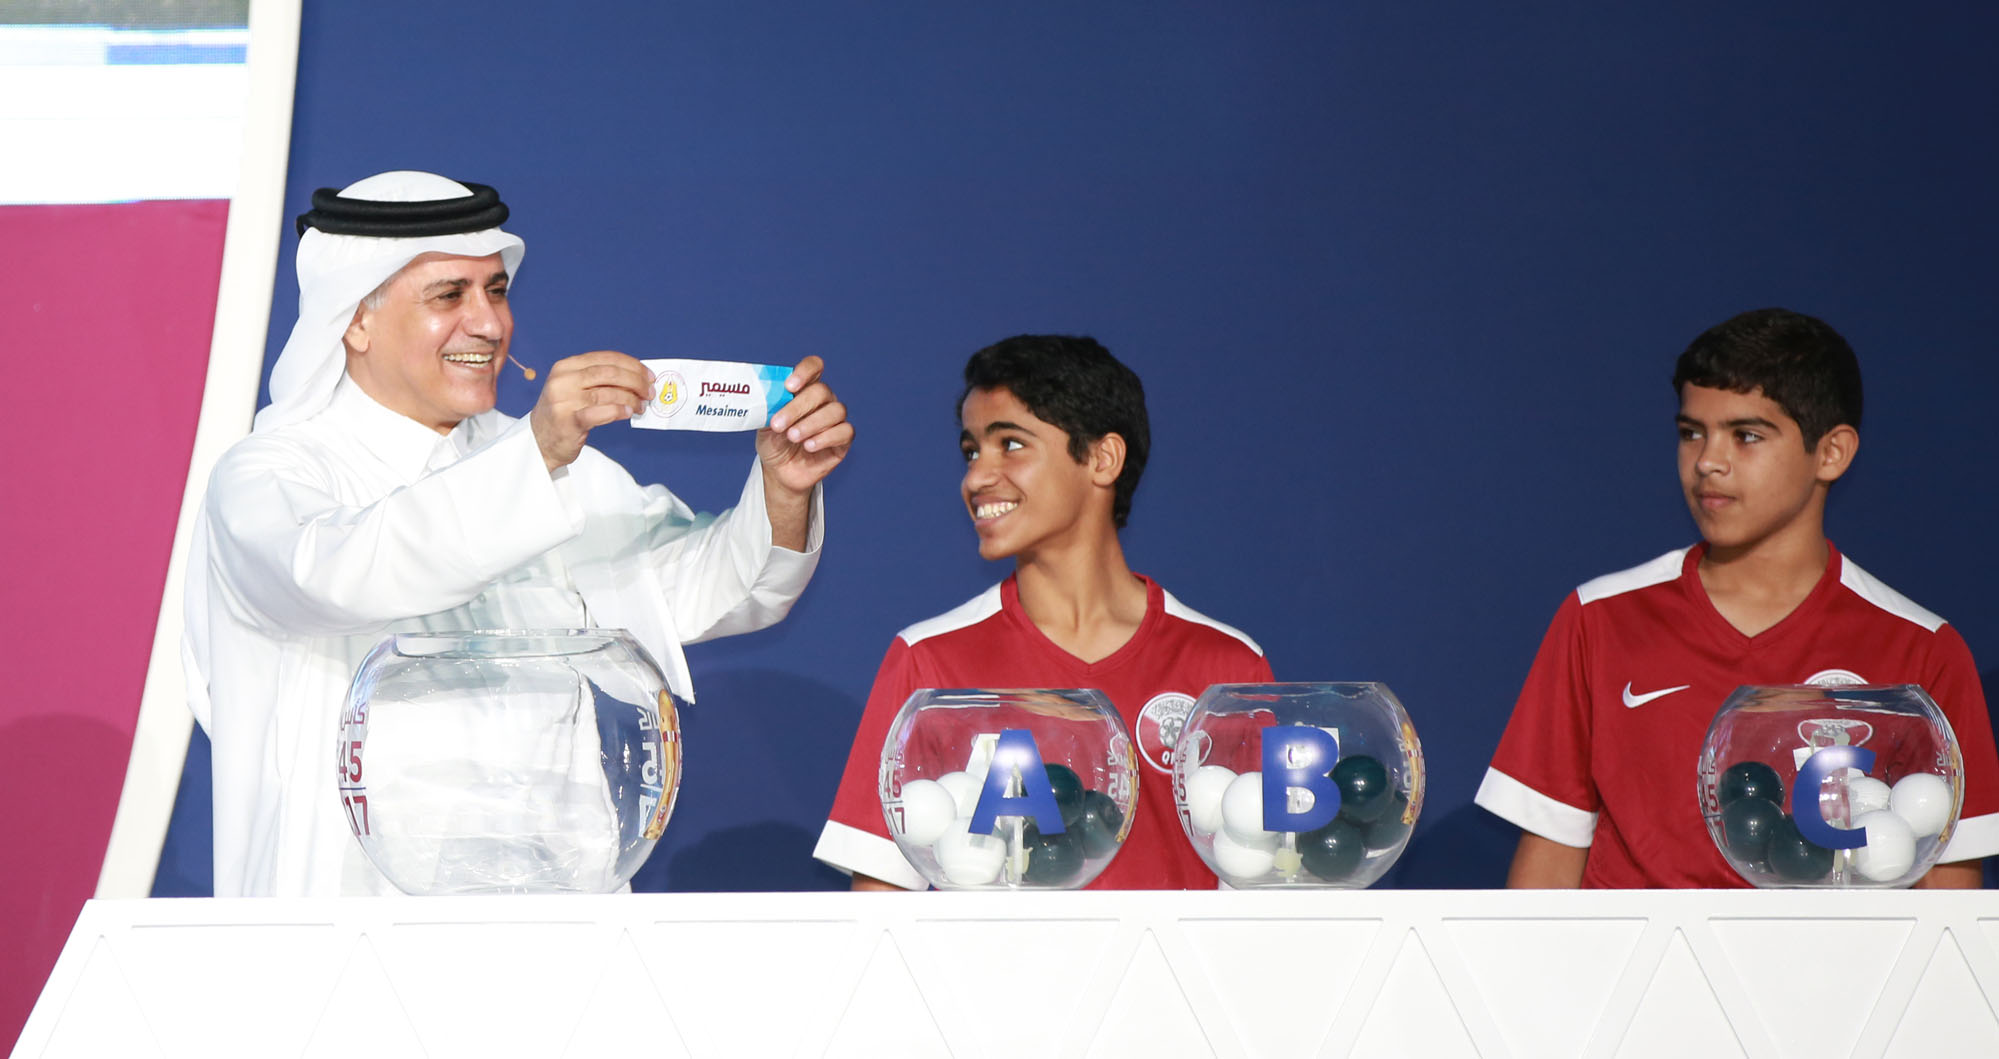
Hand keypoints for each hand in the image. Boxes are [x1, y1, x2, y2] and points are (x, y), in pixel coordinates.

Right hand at [528, 351, 652, 471]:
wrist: (540, 441)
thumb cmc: (565, 413)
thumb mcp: (575, 388)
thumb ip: (600, 380)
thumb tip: (638, 378)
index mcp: (566, 366)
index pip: (606, 358)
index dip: (632, 365)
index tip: (648, 375)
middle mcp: (563, 380)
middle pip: (609, 373)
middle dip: (635, 381)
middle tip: (649, 392)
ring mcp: (564, 400)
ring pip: (608, 393)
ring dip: (631, 398)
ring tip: (641, 406)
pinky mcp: (568, 421)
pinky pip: (601, 412)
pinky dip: (619, 411)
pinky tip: (628, 413)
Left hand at [757, 356, 852, 496]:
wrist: (779, 471)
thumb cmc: (773, 442)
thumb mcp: (764, 423)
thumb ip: (768, 407)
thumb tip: (769, 397)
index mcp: (804, 389)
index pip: (813, 367)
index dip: (805, 372)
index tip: (789, 386)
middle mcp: (823, 401)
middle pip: (821, 391)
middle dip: (798, 407)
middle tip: (779, 425)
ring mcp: (835, 419)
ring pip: (836, 411)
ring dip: (811, 424)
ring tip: (792, 437)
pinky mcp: (843, 440)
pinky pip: (845, 431)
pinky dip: (825, 438)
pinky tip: (809, 446)